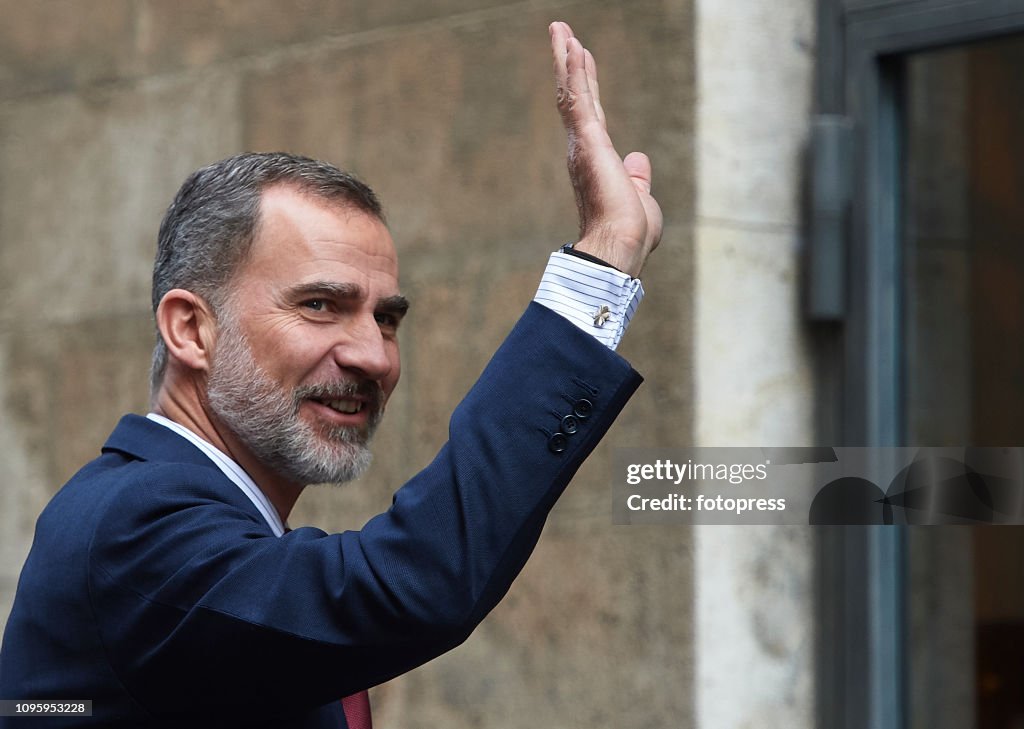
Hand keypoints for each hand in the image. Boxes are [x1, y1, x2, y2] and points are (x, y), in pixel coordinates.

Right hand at [549, 21, 662, 277]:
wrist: (619, 247)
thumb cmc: (629, 233)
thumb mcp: (639, 196)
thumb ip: (637, 176)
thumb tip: (638, 160)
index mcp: (596, 160)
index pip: (590, 113)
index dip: (584, 84)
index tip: (580, 58)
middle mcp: (583, 149)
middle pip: (575, 96)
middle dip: (569, 63)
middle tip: (561, 33)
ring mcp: (583, 144)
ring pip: (571, 92)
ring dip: (566, 59)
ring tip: (561, 30)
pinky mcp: (588, 141)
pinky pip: (577, 98)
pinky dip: (573, 71)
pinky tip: (572, 47)